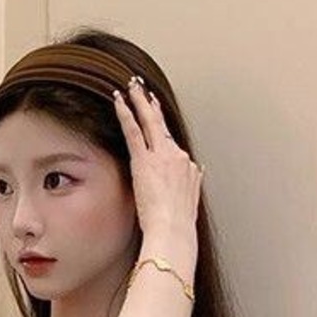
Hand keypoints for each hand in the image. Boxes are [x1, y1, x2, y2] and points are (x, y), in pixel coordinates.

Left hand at [112, 78, 203, 239]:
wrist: (175, 230)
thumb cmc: (179, 223)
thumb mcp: (192, 199)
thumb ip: (193, 182)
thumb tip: (197, 170)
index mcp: (186, 166)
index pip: (170, 141)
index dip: (162, 124)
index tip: (157, 111)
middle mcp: (176, 155)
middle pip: (162, 124)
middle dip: (152, 104)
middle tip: (143, 87)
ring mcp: (161, 156)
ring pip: (149, 121)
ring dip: (139, 101)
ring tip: (131, 86)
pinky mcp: (145, 160)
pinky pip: (134, 130)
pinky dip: (126, 113)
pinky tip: (119, 100)